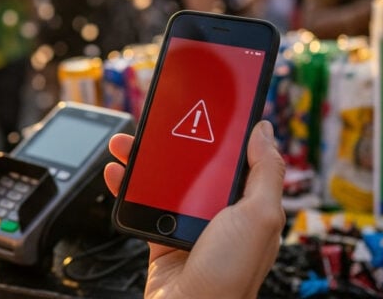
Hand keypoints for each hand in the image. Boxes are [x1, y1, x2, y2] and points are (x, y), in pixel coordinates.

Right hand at [104, 120, 285, 298]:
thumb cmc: (229, 276)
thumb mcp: (260, 216)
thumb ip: (266, 172)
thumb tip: (264, 131)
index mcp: (251, 206)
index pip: (240, 158)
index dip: (223, 132)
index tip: (209, 106)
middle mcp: (222, 215)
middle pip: (197, 165)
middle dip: (176, 140)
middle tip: (158, 120)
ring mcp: (190, 225)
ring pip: (167, 180)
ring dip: (144, 159)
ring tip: (127, 143)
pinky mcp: (162, 237)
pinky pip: (144, 203)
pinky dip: (127, 186)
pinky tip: (117, 172)